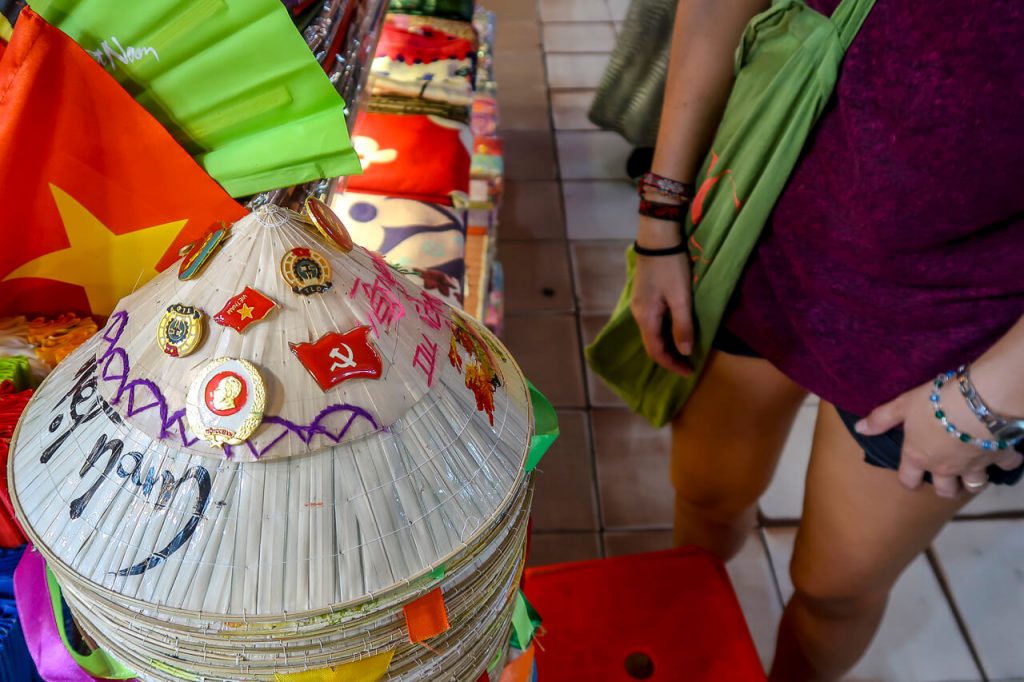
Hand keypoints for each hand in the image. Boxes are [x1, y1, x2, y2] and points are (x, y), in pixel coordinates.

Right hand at [629, 217, 693, 375]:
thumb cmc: (671, 267)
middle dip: (670, 357)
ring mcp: (639, 305)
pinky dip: (663, 333)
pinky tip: (674, 330)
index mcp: (646, 318)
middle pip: (652, 345)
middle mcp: (638, 315)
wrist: (657, 238)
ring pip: (651, 334)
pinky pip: (652, 323)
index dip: (672, 364)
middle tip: (688, 364)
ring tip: (684, 350)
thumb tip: (685, 352)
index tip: (689, 371)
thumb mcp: (681, 298)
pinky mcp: (643, 296)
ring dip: (667, 345)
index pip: (656, 352)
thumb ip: (682, 326)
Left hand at [856, 381, 1023, 497]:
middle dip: (945, 488)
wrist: (976, 405)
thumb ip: (881, 419)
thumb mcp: (902, 406)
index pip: (909, 479)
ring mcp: (973, 465)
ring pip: (974, 485)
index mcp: (918, 456)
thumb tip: (859, 429)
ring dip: (974, 481)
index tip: (912, 479)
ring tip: (973, 471)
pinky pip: (1006, 465)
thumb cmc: (933, 404)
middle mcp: (945, 467)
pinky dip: (1006, 460)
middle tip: (947, 480)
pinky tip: (1005, 451)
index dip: (909, 480)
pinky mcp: (999, 457)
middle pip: (945, 490)